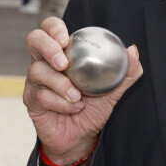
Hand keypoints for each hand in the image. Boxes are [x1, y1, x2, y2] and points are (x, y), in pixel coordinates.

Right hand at [24, 16, 142, 165]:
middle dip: (48, 48)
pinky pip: (42, 96)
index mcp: (64, 53)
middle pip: (35, 40)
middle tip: (64, 64)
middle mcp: (46, 62)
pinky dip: (61, 103)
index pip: (51, 29)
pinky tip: (74, 108)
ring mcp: (36, 81)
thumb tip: (133, 50)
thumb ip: (126, 72)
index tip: (65, 38)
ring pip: (38, 71)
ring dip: (60, 84)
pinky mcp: (32, 100)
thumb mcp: (114, 90)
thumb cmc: (94, 108)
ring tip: (77, 96)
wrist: (82, 138)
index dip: (54, 28)